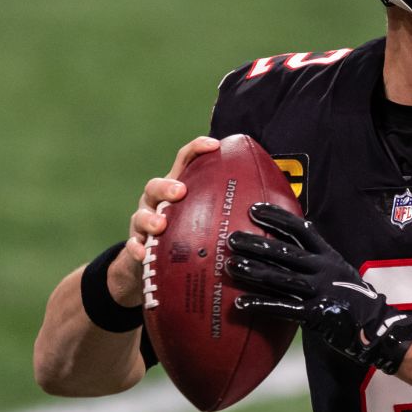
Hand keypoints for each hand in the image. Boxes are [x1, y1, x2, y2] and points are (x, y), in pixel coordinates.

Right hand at [118, 136, 220, 305]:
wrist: (153, 267)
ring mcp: (143, 223)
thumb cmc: (190, 236)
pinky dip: (137, 249)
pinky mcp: (136, 246)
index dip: (198, 148)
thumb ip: (232, 210)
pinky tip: (142, 253)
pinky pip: (133, 246)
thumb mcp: (210, 220)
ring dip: (150, 218)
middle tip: (180, 191)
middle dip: (168, 186)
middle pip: (157, 185)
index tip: (215, 144)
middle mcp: (158, 202)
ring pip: (141, 215)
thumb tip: (278, 210)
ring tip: (161, 224)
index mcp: (180, 187)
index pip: (187, 161)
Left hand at [226, 203, 411, 373]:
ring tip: (231, 265)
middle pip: (286, 252)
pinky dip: (261, 305)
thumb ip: (316, 256)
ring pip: (281, 278)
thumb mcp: (338, 269)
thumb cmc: (351, 296)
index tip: (254, 210)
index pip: (300, 229)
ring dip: (254, 271)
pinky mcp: (315, 314)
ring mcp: (320, 291)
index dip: (277, 218)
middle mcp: (324, 269)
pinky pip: (283, 308)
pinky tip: (241, 303)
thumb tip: (290, 237)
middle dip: (257, 244)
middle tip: (232, 238)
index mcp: (328, 255)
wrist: (376, 325)